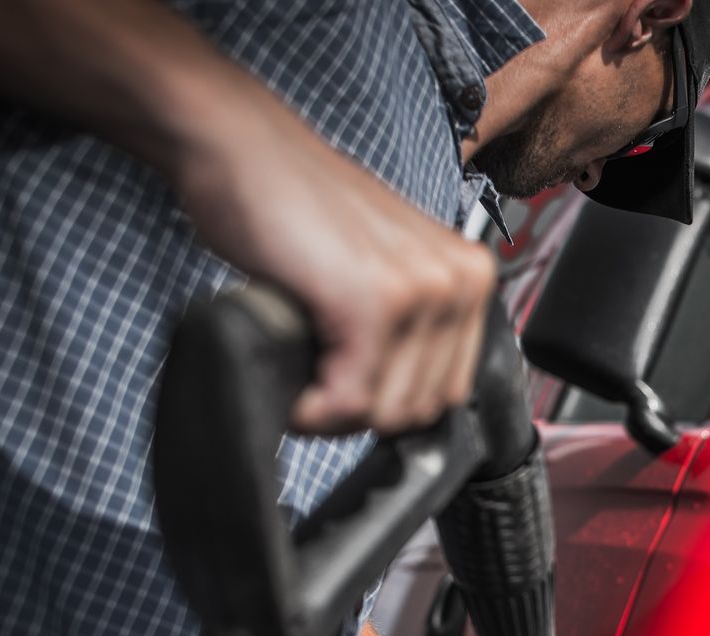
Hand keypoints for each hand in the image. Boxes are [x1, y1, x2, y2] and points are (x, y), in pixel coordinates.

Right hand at [168, 88, 495, 435]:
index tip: (345, 389)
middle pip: (420, 408)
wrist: (240, 148)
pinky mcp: (372, 303)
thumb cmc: (294, 207)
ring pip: (387, 413)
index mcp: (469, 275)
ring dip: (334, 413)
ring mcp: (421, 291)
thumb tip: (397, 408)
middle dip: (361, 412)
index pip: (447, 391)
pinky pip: (350, 401)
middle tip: (314, 383)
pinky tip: (294, 387)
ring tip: (302, 374)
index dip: (387, 403)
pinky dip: (313, 410)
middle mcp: (460, 281)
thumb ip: (408, 326)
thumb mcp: (379, 268)